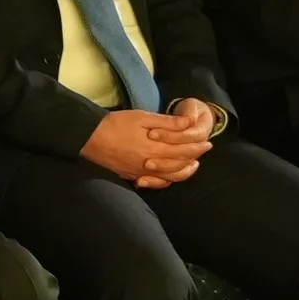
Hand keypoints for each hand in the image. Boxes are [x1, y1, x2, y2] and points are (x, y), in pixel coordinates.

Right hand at [81, 110, 207, 188]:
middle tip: (206, 150)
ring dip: (185, 171)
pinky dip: (167, 180)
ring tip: (193, 164)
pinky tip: (172, 175)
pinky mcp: (133, 176)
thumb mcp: (142, 117)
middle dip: (195, 157)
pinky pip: (155, 183)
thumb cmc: (116, 124)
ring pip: (170, 176)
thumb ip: (167, 122)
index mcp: (155, 148)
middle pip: (180, 163)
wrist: (90, 138)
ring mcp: (142, 173)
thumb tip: (188, 123)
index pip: (184, 149)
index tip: (208, 142)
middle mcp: (151, 164)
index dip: (198, 146)